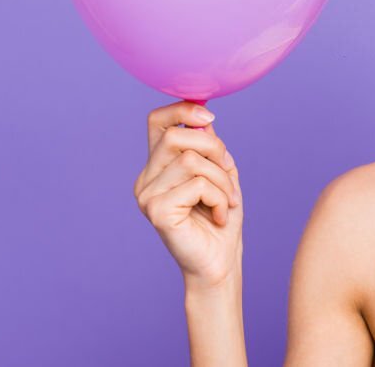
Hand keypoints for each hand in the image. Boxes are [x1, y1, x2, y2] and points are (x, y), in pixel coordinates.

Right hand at [134, 101, 242, 289]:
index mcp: (157, 167)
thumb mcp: (220, 174)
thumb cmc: (220, 220)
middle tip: (228, 171)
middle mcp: (146, 179)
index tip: (210, 118)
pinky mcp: (157, 211)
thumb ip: (209, 147)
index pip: (157, 121)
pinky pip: (197, 184)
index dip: (182, 109)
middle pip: (176, 135)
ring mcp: (147, 195)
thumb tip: (204, 118)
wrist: (219, 264)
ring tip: (228, 200)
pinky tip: (220, 216)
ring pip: (192, 161)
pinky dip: (220, 197)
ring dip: (222, 179)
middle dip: (214, 148)